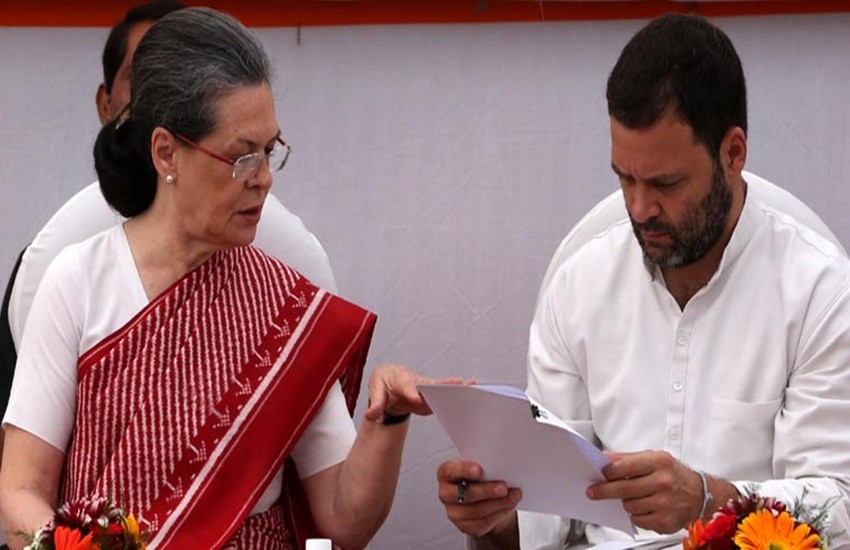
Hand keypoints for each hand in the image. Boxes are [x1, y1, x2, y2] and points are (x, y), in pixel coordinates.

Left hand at [363, 364, 465, 420]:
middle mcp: (417, 382)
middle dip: (443, 384)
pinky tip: (472, 392)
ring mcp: (427, 389)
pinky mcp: (433, 397)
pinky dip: (457, 394)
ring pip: (441, 388)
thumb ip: (376, 403)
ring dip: (456, 387)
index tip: (416, 398)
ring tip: (472, 385)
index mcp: (401, 380)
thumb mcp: (376, 390)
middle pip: (430, 383)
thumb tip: (372, 415)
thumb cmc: (384, 382)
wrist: (390, 380)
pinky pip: (445, 395)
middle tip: (456, 383)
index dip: (411, 392)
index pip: (406, 386)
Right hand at [437, 459, 521, 540]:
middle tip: (504, 488)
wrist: (482, 496)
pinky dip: (499, 514)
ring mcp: (454, 512)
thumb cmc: (479, 477)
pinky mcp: (465, 526)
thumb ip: (485, 466)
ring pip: (476, 511)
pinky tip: (508, 505)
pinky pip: (482, 523)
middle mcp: (446, 493)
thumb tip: (501, 467)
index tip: (479, 470)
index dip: (464, 470)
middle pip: (464, 494)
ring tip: (513, 496)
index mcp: (446, 474)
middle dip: (486, 491)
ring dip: (498, 504)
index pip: (450, 470)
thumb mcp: (480, 466)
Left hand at [586, 450, 702, 533]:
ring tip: (635, 497)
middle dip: (604, 491)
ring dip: (626, 503)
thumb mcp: (654, 457)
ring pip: (628, 506)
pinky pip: (638, 520)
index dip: (608, 472)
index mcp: (658, 462)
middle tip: (592, 492)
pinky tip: (644, 508)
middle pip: (623, 489)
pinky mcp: (665, 521)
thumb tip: (604, 458)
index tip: (600, 474)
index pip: (623, 467)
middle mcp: (662, 482)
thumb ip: (627, 458)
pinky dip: (636, 515)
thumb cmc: (674, 474)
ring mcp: (664, 503)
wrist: (700, 494)